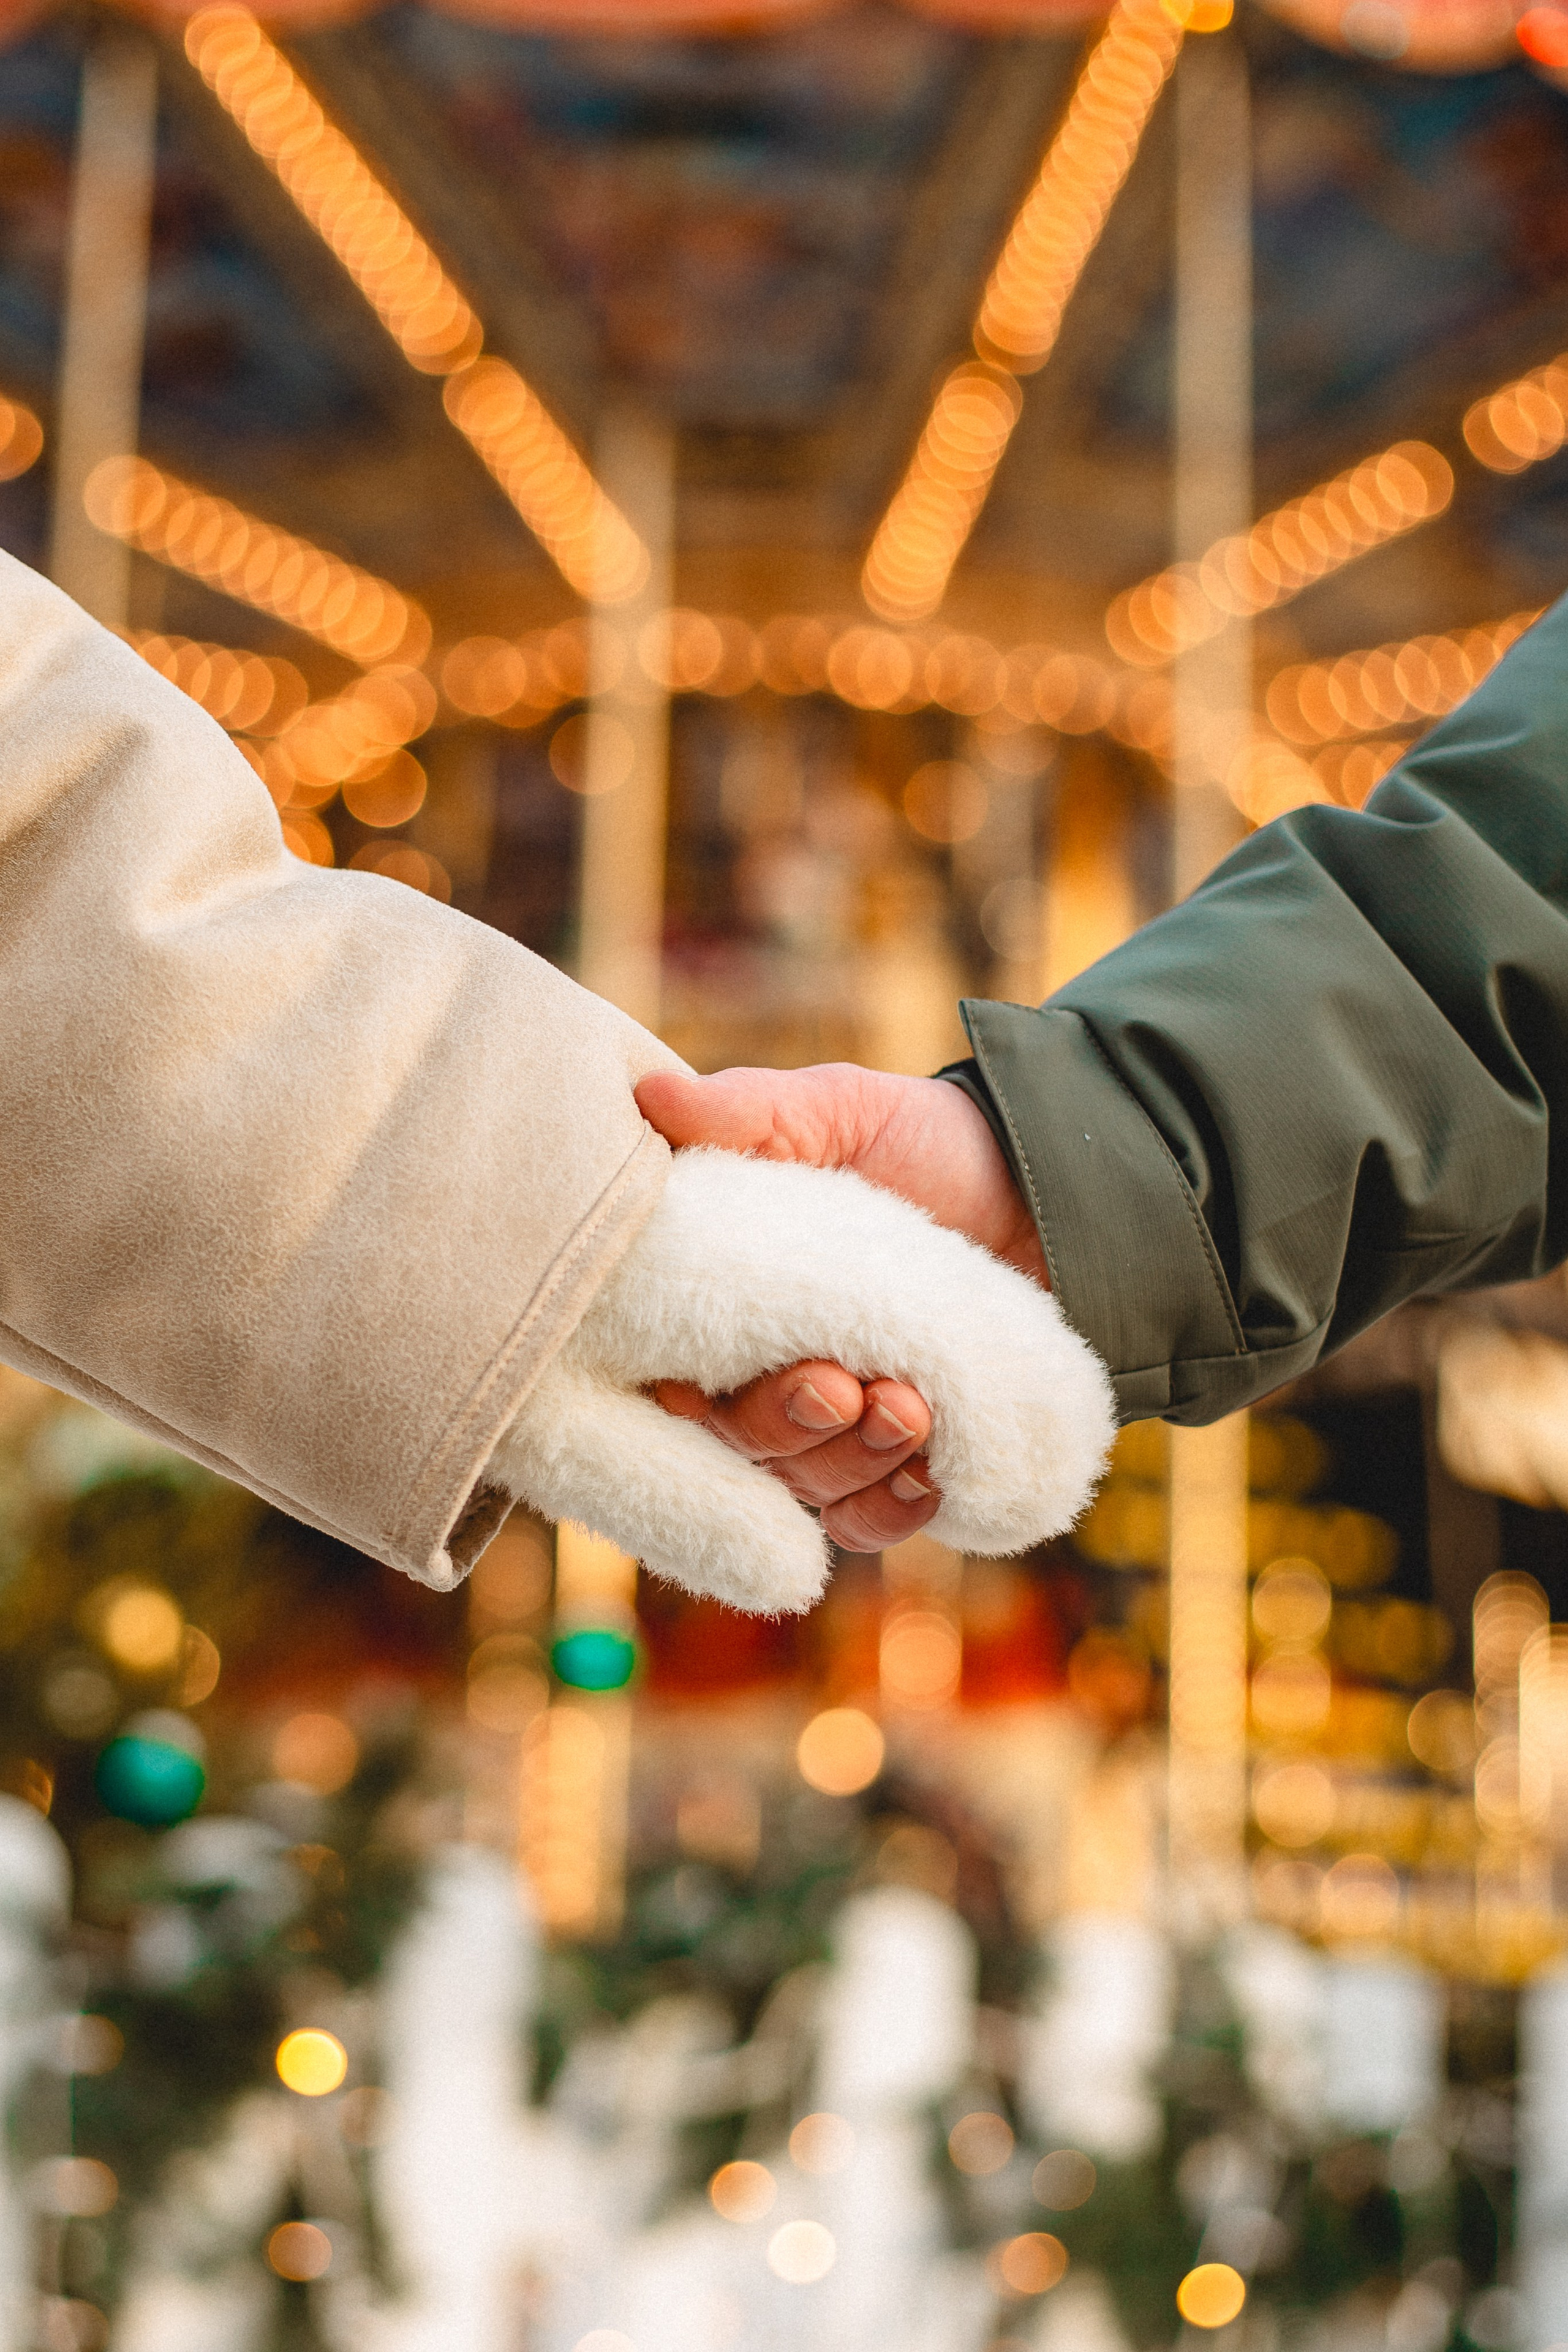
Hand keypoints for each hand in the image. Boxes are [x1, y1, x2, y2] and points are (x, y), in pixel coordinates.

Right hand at [637, 1064, 1047, 1550]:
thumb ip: (745, 1111)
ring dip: (852, 1462)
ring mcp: (823, 1428)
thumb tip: (651, 1096)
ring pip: (803, 1489)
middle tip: (842, 1385)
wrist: (1039, 1188)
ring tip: (911, 1407)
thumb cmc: (920, 1141)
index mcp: (714, 1301)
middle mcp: (753, 1376)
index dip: (670, 1397)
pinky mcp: (892, 1465)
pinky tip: (926, 1473)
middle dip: (786, 1424)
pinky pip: (865, 1523)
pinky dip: (891, 1508)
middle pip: (734, 1444)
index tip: (699, 1387)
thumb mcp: (835, 1108)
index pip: (655, 1373)